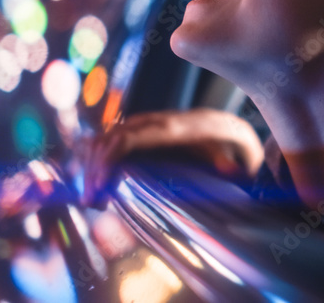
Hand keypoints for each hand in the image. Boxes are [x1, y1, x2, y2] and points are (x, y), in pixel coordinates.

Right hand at [81, 108, 263, 205]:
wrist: (225, 125)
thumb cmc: (228, 144)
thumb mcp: (232, 153)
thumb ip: (232, 163)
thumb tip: (231, 172)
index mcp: (176, 128)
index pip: (131, 136)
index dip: (109, 158)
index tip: (100, 186)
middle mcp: (156, 121)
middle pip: (112, 137)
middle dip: (95, 168)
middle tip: (91, 201)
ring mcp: (147, 123)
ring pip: (108, 136)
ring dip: (93, 164)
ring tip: (91, 197)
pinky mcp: (141, 130)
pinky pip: (111, 138)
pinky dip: (97, 157)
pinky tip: (93, 181)